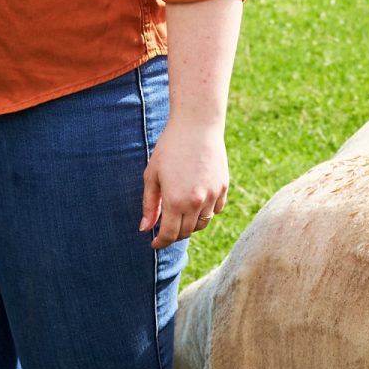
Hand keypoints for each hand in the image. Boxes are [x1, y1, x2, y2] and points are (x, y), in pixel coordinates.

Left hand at [141, 121, 228, 250]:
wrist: (197, 125)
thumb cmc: (169, 148)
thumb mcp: (152, 175)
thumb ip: (149, 205)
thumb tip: (145, 229)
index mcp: (175, 201)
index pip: (169, 235)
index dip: (160, 242)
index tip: (154, 243)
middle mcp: (196, 202)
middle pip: (186, 232)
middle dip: (174, 234)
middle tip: (165, 226)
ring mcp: (212, 195)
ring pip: (202, 223)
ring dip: (190, 224)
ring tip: (180, 214)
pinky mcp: (223, 187)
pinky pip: (215, 210)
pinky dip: (206, 211)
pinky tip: (196, 201)